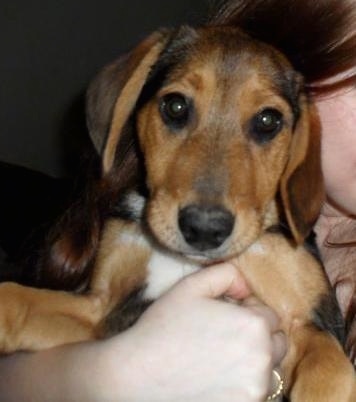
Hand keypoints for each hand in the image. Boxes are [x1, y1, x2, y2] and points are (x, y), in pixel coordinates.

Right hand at [0, 263, 285, 401]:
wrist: (138, 373)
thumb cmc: (164, 326)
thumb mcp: (192, 285)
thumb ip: (227, 273)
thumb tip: (246, 286)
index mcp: (254, 325)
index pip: (269, 314)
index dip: (247, 310)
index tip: (226, 313)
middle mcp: (263, 359)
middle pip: (276, 342)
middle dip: (257, 334)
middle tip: (226, 332)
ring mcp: (255, 389)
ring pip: (269, 367)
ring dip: (254, 358)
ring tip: (221, 354)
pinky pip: (256, 389)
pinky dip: (244, 381)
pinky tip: (218, 374)